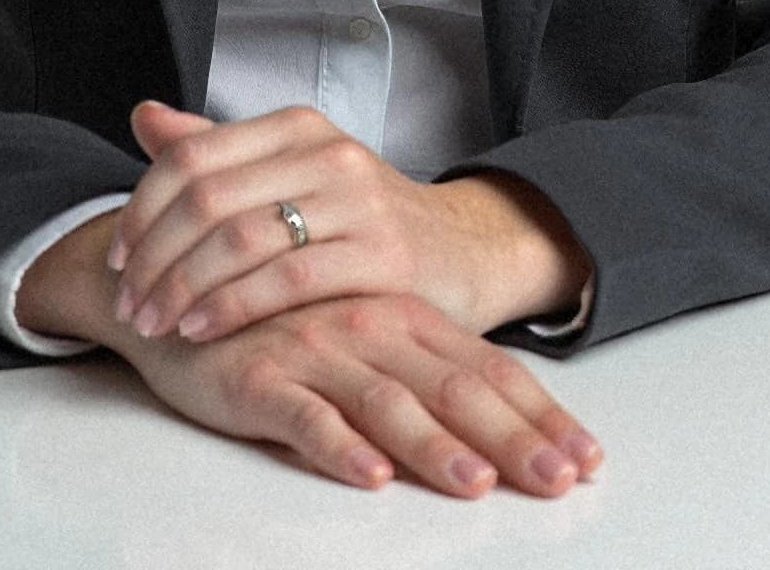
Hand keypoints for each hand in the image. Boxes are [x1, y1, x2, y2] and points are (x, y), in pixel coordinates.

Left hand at [107, 100, 589, 345]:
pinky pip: (288, 281)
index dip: (141, 211)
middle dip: (153, 259)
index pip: (191, 158)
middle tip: (127, 306)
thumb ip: (218, 150)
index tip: (116, 260)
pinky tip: (202, 329)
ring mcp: (357, 201)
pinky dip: (233, 307)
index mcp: (295, 126)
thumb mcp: (292, 173)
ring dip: (182, 289)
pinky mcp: (382, 256)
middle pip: (207, 201)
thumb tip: (144, 117)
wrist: (461, 250)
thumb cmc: (359, 220)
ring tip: (153, 324)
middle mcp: (325, 152)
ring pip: (241, 240)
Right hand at [119, 286, 602, 498]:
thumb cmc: (285, 320)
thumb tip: (498, 428)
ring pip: (384, 402)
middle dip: (512, 438)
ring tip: (474, 483)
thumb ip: (426, 369)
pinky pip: (301, 413)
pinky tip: (366, 473)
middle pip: (452, 388)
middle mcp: (369, 326)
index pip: (487, 368)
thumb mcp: (366, 336)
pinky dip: (336, 444)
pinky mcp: (257, 377)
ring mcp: (314, 350)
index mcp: (404, 315)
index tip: (588, 458)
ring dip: (432, 446)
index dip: (539, 414)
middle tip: (558, 480)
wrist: (181, 287)